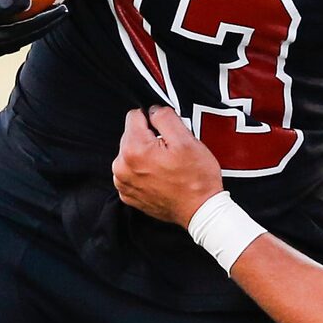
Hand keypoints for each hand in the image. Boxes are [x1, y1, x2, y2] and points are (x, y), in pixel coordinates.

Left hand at [112, 105, 224, 225]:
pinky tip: (161, 178)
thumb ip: (165, 117)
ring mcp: (123, 183)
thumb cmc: (196, 178)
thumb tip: (152, 110)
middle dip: (150, 139)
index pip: (134, 116)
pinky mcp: (128, 195)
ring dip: (145, 156)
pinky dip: (144, 172)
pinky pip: (132, 173)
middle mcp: (121, 167)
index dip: (154, 120)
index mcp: (133, 149)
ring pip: (131, 154)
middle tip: (171, 153)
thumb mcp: (187, 139)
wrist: (200, 211)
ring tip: (167, 167)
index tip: (167, 134)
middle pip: (131, 135)